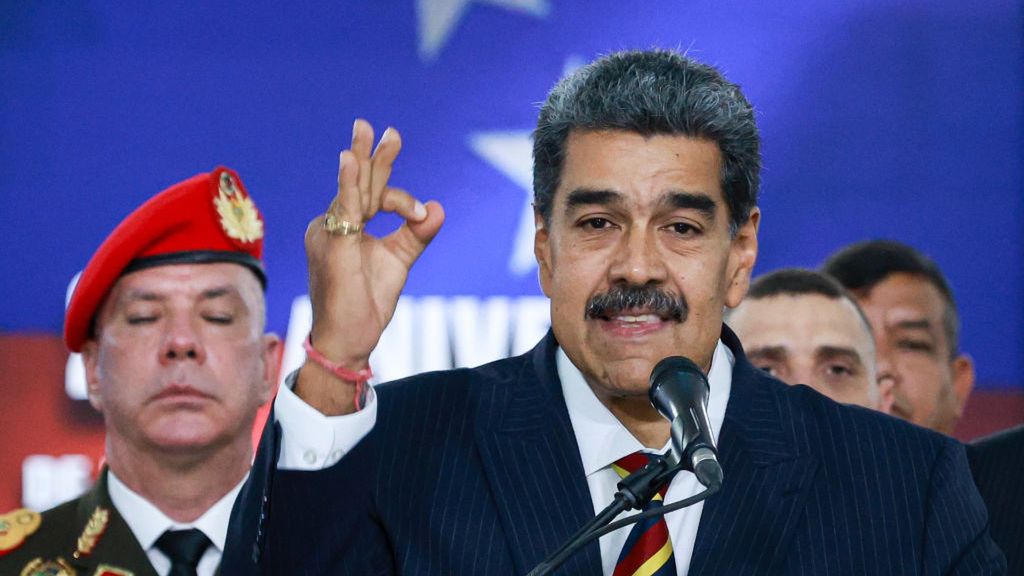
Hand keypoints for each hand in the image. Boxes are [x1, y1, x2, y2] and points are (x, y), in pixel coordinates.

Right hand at [297, 119, 443, 412]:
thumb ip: (416, 232)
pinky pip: (343, 208)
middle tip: (385, 128)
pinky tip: (351, 160)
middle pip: (359, 184)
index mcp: (347, 226)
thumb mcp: (398, 260)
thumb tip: (438, 206)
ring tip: (367, 130)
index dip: (400, 198)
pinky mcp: (332, 244)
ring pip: (354, 191)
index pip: (372, 196)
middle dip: (374, 155)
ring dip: (364, 161)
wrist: (350, 339)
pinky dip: (349, 184)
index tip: (419, 213)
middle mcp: (332, 224)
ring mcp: (328, 232)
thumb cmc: (366, 302)